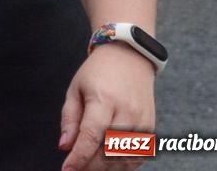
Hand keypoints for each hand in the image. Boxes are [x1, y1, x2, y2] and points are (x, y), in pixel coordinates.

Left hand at [59, 46, 155, 169]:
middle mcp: (127, 112)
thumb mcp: (75, 89)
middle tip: (76, 169)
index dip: (78, 158)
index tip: (66, 170)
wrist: (129, 57)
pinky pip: (139, 155)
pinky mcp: (151, 127)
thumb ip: (70, 119)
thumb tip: (65, 147)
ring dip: (107, 168)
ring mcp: (142, 121)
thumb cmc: (98, 72)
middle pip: (109, 151)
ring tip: (90, 167)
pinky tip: (110, 164)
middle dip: (90, 166)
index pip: (91, 136)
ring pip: (126, 157)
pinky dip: (124, 165)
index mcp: (104, 100)